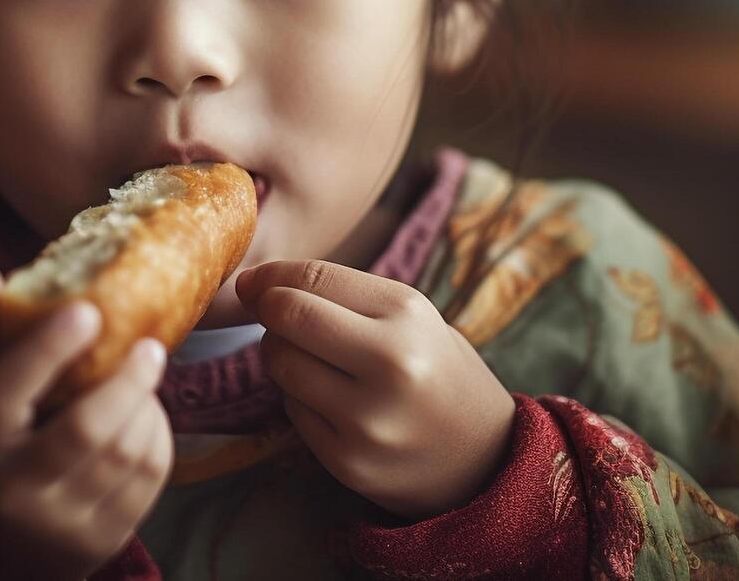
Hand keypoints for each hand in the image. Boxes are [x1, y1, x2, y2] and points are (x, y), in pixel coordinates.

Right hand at [0, 262, 173, 580]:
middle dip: (127, 382)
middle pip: (85, 432)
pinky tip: (145, 412)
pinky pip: (147, 480)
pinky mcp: (101, 540)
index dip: (50, 347)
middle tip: (151, 347)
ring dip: (145, 405)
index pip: (10, 389)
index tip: (89, 309)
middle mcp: (13, 490)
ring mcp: (60, 523)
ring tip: (145, 373)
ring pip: (124, 454)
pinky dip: (155, 437)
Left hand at [235, 259, 514, 520]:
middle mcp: (391, 364)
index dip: (270, 277)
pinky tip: (331, 400)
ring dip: (280, 354)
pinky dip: (298, 397)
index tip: (255, 282)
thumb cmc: (437, 371)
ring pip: (281, 365)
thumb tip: (252, 284)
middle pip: (287, 317)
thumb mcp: (411, 316)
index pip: (312, 279)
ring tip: (312, 359)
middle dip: (268, 311)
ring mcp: (368, 418)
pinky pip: (292, 410)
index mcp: (409, 315)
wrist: (486, 458)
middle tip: (275, 317)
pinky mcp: (348, 460)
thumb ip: (339, 294)